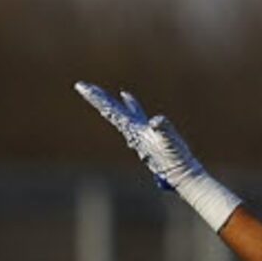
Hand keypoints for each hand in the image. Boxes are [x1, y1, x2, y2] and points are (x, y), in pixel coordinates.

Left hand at [73, 82, 241, 230]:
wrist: (180, 174)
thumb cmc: (175, 159)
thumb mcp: (170, 142)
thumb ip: (163, 130)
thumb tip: (157, 121)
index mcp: (133, 131)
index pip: (111, 111)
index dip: (97, 98)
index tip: (81, 86)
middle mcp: (132, 132)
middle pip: (111, 111)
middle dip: (99, 98)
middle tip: (82, 86)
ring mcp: (140, 134)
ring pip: (121, 113)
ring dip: (112, 101)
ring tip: (101, 88)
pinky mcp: (149, 135)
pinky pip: (135, 115)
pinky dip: (130, 105)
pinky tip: (128, 98)